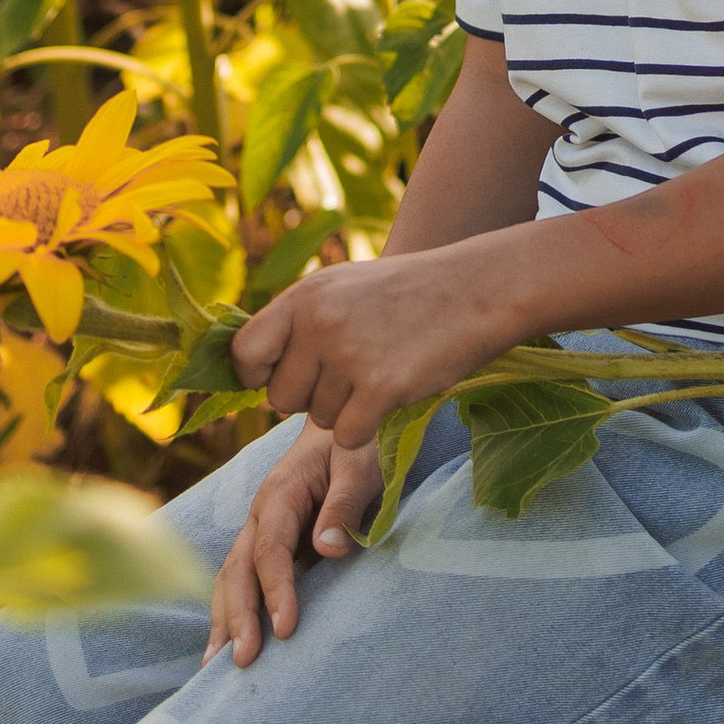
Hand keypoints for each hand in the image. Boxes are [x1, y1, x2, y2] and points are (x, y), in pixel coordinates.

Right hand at [205, 422, 383, 665]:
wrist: (341, 421)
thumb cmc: (356, 443)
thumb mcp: (359, 465)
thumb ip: (344, 505)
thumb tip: (329, 550)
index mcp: (280, 494)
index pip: (271, 550)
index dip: (276, 590)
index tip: (286, 628)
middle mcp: (259, 515)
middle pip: (238, 570)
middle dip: (238, 617)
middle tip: (244, 661)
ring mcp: (257, 529)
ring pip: (230, 578)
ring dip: (224, 620)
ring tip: (216, 666)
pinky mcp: (264, 542)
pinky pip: (240, 579)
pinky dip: (229, 612)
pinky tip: (225, 644)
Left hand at [227, 245, 528, 448]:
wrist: (478, 289)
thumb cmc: (407, 293)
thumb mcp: (341, 288)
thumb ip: (298, 322)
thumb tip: (248, 368)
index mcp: (304, 296)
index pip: (244, 352)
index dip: (256, 375)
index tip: (278, 378)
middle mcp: (319, 323)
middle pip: (280, 398)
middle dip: (309, 398)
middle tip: (347, 376)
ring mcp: (349, 355)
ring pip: (318, 419)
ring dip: (345, 410)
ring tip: (380, 371)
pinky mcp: (381, 387)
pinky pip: (347, 435)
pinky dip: (366, 428)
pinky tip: (391, 396)